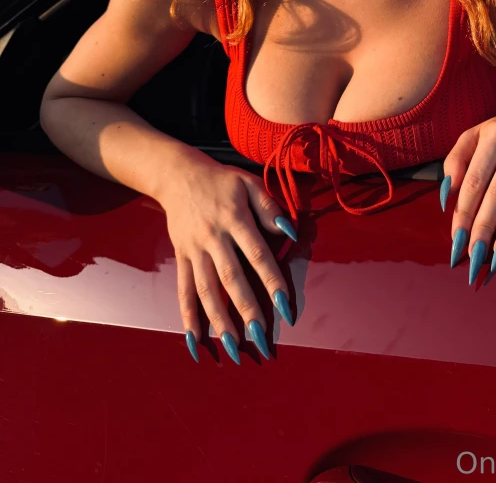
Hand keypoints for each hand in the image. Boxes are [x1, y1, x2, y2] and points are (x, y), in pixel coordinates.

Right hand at [155, 151, 297, 363]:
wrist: (178, 175)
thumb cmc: (222, 181)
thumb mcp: (249, 183)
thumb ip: (270, 208)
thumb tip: (290, 232)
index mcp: (235, 219)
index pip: (257, 255)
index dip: (272, 281)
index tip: (285, 307)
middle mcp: (214, 238)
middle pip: (232, 279)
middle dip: (247, 311)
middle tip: (261, 340)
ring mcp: (194, 251)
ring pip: (206, 290)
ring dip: (219, 321)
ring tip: (232, 348)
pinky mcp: (181, 258)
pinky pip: (183, 290)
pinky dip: (188, 317)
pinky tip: (195, 342)